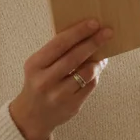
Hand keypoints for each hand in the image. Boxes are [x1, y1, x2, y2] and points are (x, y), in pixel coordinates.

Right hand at [8, 20, 113, 139]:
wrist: (31, 116)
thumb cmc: (38, 83)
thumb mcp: (39, 66)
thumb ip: (57, 52)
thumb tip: (86, 34)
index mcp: (35, 65)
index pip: (59, 44)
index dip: (78, 32)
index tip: (94, 23)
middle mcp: (45, 80)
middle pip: (75, 57)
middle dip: (93, 42)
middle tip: (108, 32)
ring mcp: (58, 95)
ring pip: (87, 72)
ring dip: (97, 61)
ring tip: (102, 55)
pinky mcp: (71, 106)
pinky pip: (90, 86)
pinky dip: (95, 75)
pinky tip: (95, 70)